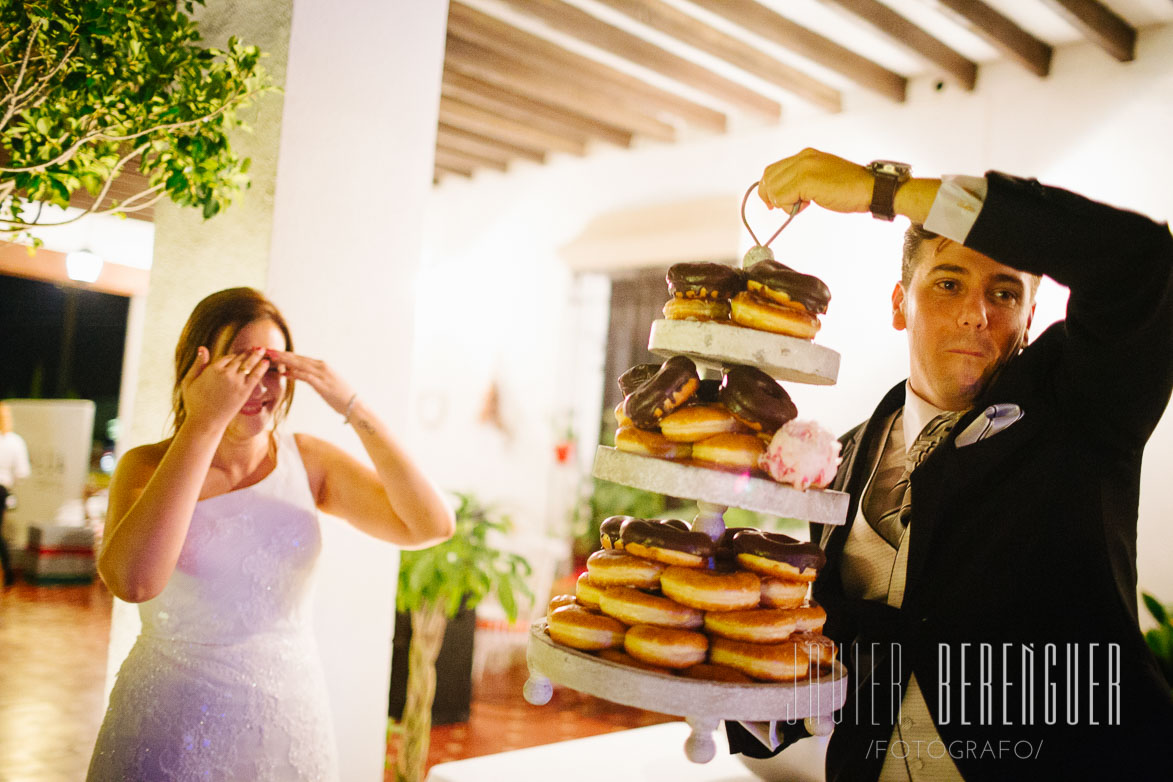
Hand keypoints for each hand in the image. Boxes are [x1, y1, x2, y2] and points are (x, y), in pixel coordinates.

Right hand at [180, 346, 269, 429]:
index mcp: (212, 369)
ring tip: (263, 350)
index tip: (239, 355)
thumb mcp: (190, 381)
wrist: (205, 421)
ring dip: (256, 355)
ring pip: (248, 364)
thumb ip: (197, 364)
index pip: (227, 358)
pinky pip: (256, 375)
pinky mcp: (245, 390)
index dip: (233, 357)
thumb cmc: (194, 403)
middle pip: (239, 359)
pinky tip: (266, 362)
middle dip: (247, 353)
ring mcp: (236, 381)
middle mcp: (226, 373)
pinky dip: (262, 367)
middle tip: (256, 348)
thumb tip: (202, 347)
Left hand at [264, 349, 354, 413]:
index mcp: (321, 365)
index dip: (284, 354)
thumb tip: (297, 374)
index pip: (299, 358)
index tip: (272, 352)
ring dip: (284, 360)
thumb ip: (311, 377)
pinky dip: (294, 373)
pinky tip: (284, 373)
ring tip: (271, 357)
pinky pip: (305, 377)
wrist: (354, 405)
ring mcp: (322, 374)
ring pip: (299, 364)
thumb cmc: (340, 396)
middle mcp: (321, 366)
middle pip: (297, 358)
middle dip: (281, 354)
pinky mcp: (322, 384)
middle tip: (266, 350)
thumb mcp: (324, 383)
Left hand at [758, 148, 873, 214]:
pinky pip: (782, 197)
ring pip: (773, 188)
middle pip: (768, 177)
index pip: (773, 169)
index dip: (769, 187)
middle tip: (787, 207)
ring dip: (783, 202)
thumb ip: (803, 179)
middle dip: (772, 196)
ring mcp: (804, 167)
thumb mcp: (822, 177)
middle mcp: (802, 157)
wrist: (870, 188)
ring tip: (803, 204)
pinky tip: (807, 205)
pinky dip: (789, 207)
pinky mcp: (806, 180)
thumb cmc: (850, 188)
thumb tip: (783, 194)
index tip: (773, 202)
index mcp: (806, 155)